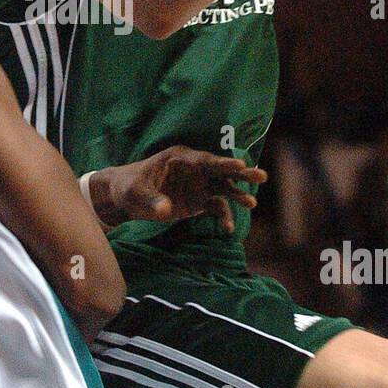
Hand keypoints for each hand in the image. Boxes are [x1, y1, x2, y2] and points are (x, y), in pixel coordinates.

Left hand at [90, 146, 266, 231]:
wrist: (125, 198)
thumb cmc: (129, 187)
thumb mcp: (135, 192)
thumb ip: (151, 200)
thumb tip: (166, 210)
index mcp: (180, 158)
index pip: (205, 160)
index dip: (223, 162)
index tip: (240, 164)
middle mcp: (194, 169)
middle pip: (221, 170)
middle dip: (241, 174)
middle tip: (261, 176)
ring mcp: (198, 185)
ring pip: (224, 188)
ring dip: (238, 195)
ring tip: (252, 204)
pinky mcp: (198, 202)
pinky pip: (216, 208)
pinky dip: (223, 217)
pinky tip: (227, 229)